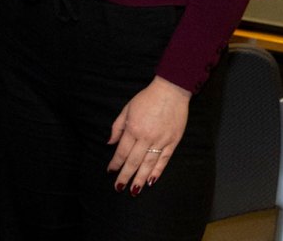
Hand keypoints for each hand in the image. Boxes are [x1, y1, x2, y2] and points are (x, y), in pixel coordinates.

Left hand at [106, 76, 189, 193]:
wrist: (171, 92)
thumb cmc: (146, 99)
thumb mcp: (127, 109)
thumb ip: (117, 127)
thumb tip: (110, 143)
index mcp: (133, 128)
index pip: (122, 151)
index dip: (115, 163)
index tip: (110, 171)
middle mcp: (146, 137)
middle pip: (134, 161)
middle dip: (125, 175)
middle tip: (119, 188)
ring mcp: (161, 141)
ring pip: (149, 164)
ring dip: (140, 178)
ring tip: (134, 190)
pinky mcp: (172, 142)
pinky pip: (164, 160)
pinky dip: (157, 171)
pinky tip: (151, 180)